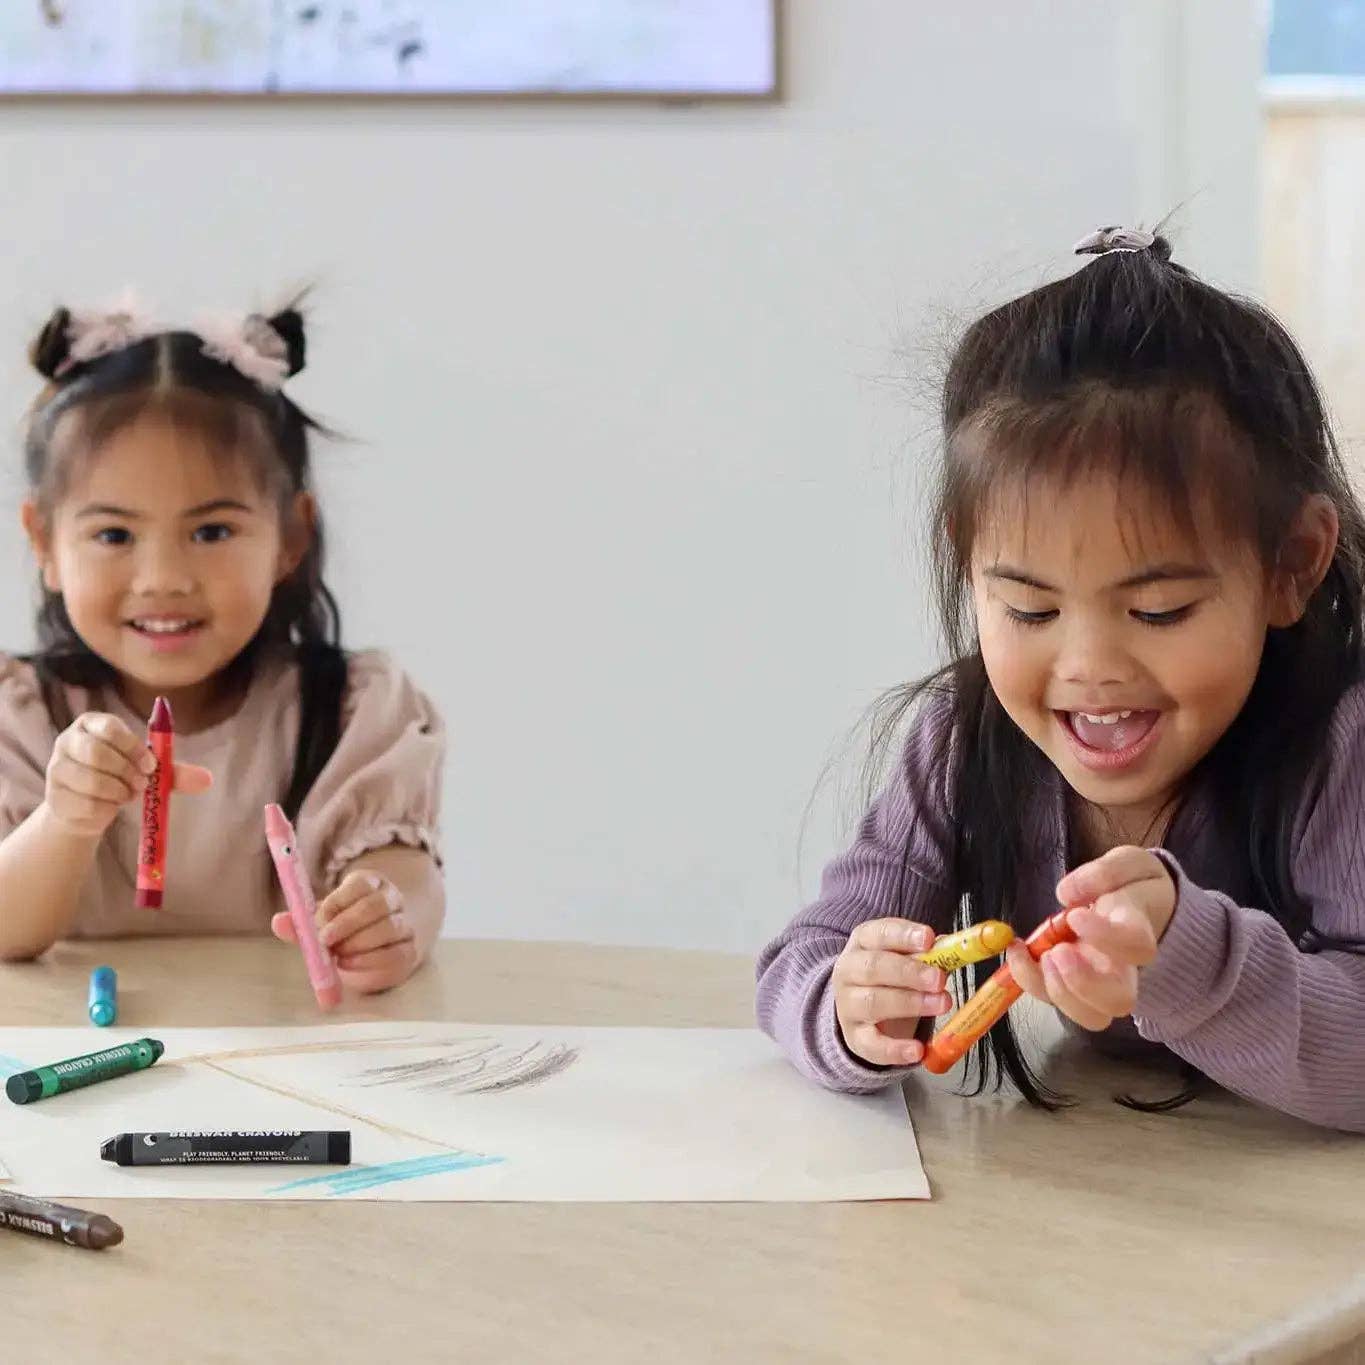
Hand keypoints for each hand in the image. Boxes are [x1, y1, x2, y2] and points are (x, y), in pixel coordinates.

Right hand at [42, 712, 211, 837]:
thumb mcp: (147, 770)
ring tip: (126, 794)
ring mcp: (56, 768)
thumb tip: (207, 779)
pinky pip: (87, 805)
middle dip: (127, 772)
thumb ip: (173, 771)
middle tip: (141, 785)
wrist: (86, 809)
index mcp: (92, 724)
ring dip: (119, 793)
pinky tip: (108, 806)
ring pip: (93, 782)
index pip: (111, 727)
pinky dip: (106, 810)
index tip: (151, 766)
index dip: (134, 748)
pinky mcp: (54, 796)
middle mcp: (68, 741)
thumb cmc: (119, 778)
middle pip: (97, 753)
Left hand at [272, 868, 417, 993]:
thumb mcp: (320, 924)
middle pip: (376, 905)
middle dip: (348, 924)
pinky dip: (369, 961)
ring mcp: (404, 922)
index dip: (338, 901)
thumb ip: (301, 923)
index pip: (360, 883)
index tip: (319, 920)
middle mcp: (391, 898)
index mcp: (369, 883)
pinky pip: (394, 953)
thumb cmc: (343, 933)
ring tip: (337, 955)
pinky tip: (349, 964)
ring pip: (388, 928)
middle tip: (325, 941)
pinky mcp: (408, 948)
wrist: (372, 953)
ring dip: (357, 944)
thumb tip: (278, 922)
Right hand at [832, 919, 953, 1066]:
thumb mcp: (905, 959)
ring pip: (873, 1002)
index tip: (929, 939)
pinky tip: (918, 1050)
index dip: (904, 935)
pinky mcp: (854, 1037)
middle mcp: (848, 970)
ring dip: (910, 1003)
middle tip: (939, 979)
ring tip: (942, 1004)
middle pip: (874, 967)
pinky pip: (872, 1044)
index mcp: (863, 942)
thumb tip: (955, 948)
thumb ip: (929, 954)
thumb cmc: (890, 977)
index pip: (879, 933)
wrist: (861, 1009)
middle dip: (909, 972)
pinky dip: (895, 1049)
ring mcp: (848, 1005)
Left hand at [1007, 846, 1175, 1031]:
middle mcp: (1123, 967)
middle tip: (1056, 953)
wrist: (1142, 906)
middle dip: (1081, 984)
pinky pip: (1054, 998)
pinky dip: (1030, 981)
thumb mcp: (1129, 864)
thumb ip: (1104, 872)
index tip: (1075, 916)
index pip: (1136, 947)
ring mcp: (1099, 983)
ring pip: (1090, 1015)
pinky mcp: (1072, 984)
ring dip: (1056, 990)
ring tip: (1037, 956)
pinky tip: (1017, 951)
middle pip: (1118, 1000)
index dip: (1106, 937)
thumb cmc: (1134, 886)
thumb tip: (1066, 894)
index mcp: (1138, 931)